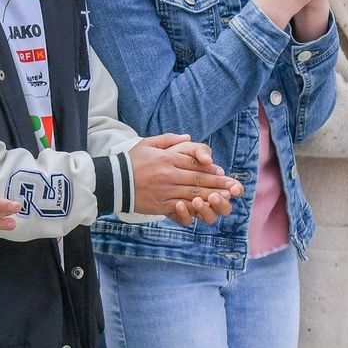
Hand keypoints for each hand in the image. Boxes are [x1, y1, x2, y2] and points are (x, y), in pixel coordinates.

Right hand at [128, 133, 243, 221]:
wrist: (113, 181)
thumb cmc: (131, 160)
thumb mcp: (148, 143)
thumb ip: (169, 139)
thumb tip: (187, 137)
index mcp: (167, 158)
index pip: (194, 163)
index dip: (211, 169)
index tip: (223, 173)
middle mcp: (169, 174)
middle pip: (198, 180)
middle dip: (218, 184)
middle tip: (234, 188)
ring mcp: (165, 190)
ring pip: (193, 194)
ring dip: (211, 197)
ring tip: (226, 199)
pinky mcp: (160, 204)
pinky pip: (181, 207)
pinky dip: (195, 208)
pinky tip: (206, 209)